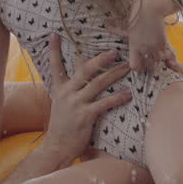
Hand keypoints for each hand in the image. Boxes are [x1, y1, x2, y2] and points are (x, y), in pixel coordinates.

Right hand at [40, 34, 130, 161]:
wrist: (56, 149)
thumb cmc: (61, 128)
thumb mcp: (60, 106)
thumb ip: (68, 93)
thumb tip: (80, 83)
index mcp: (59, 90)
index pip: (55, 66)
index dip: (54, 50)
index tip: (54, 34)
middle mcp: (67, 94)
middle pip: (84, 69)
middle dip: (101, 58)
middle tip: (115, 50)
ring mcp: (76, 104)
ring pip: (97, 83)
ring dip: (114, 73)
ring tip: (128, 67)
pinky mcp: (85, 116)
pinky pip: (105, 103)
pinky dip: (118, 97)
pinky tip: (129, 93)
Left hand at [119, 0, 182, 73]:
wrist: (150, 8)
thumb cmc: (136, 14)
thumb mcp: (126, 24)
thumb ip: (118, 30)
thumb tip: (108, 27)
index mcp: (134, 46)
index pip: (135, 66)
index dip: (137, 67)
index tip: (139, 63)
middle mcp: (145, 48)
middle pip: (150, 65)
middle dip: (150, 63)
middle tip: (150, 57)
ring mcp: (156, 46)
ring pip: (159, 60)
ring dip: (159, 57)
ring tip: (157, 52)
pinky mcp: (165, 41)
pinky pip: (168, 54)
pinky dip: (168, 53)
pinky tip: (165, 48)